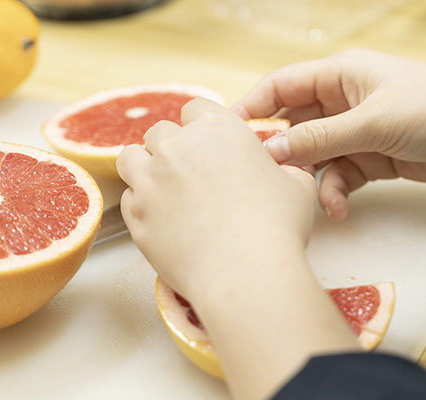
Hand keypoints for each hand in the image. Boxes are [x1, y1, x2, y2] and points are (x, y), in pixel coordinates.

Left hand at [117, 99, 359, 399]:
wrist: (245, 273)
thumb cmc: (277, 227)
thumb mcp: (297, 185)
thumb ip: (284, 166)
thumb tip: (284, 166)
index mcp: (217, 128)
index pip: (196, 109)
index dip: (200, 127)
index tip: (207, 146)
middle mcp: (177, 146)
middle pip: (160, 131)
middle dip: (172, 147)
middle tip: (189, 173)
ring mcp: (150, 179)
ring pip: (131, 158)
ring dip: (145, 167)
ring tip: (163, 189)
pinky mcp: (135, 214)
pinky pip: (128, 198)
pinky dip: (142, 204)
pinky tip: (162, 220)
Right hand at [233, 49, 425, 219]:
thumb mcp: (371, 122)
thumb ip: (318, 139)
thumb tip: (270, 152)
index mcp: (339, 75)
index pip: (281, 87)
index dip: (252, 109)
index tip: (227, 136)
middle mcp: (342, 102)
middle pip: (294, 126)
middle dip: (280, 153)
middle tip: (263, 179)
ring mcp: (356, 132)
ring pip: (315, 157)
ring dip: (310, 179)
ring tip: (308, 198)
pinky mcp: (371, 159)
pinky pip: (339, 176)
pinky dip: (335, 193)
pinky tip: (338, 208)